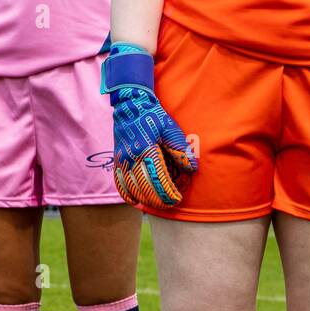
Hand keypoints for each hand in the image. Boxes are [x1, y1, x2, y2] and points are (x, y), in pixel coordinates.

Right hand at [100, 42, 197, 208]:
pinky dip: (129, 195)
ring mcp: (121, 161)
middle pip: (143, 188)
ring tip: (158, 204)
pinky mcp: (117, 161)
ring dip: (144, 200)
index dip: (166, 192)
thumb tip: (192, 168)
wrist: (130, 105)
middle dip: (158, 199)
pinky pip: (120, 184)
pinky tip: (138, 201)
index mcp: (145, 149)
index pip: (156, 178)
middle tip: (171, 204)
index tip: (177, 198)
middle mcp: (130, 158)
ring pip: (130, 189)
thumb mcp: (171, 129)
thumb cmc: (153, 116)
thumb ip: (181, 149)